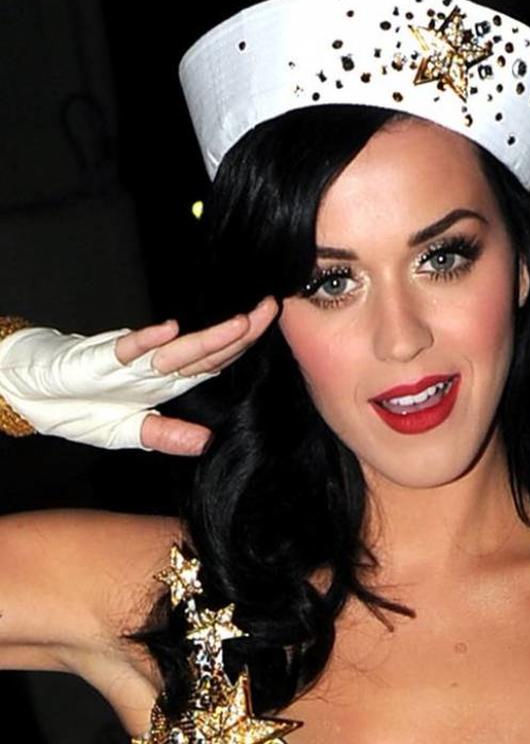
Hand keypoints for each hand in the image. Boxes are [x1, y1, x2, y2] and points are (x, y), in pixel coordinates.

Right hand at [0, 298, 279, 455]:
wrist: (34, 395)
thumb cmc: (84, 408)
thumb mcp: (128, 433)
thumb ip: (166, 435)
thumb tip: (205, 443)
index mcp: (169, 382)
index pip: (215, 364)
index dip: (243, 347)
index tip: (270, 328)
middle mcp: (158, 368)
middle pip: (207, 351)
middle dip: (241, 333)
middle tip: (271, 310)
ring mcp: (132, 361)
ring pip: (177, 349)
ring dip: (208, 338)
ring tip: (241, 323)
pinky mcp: (100, 358)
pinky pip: (125, 348)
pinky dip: (145, 341)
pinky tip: (167, 330)